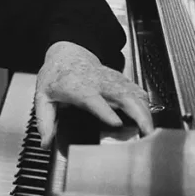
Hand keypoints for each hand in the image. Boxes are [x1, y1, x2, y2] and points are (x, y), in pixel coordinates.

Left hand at [34, 41, 152, 148]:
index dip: (106, 111)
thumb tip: (46, 142)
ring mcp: (111, 80)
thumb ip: (45, 120)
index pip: (93, 99)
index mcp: (78, 87)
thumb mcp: (43, 96)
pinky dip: (146, 104)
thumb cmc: (56, 75)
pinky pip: (137, 91)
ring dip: (145, 111)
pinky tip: (149, 117)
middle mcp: (98, 82)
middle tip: (146, 131)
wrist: (67, 53)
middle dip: (137, 113)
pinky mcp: (120, 80)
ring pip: (134, 93)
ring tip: (151, 130)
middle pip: (122, 95)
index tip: (116, 124)